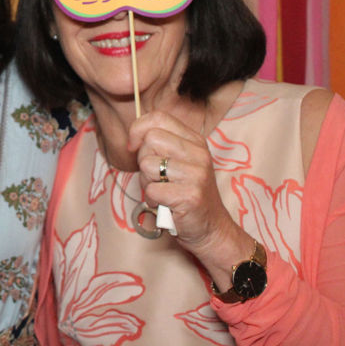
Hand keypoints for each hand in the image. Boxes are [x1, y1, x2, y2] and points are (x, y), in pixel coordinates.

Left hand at [128, 110, 237, 261]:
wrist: (211, 228)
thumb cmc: (187, 194)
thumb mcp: (180, 162)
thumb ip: (161, 146)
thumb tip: (133, 139)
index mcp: (195, 140)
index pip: (159, 117)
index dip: (138, 129)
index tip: (133, 147)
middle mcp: (198, 153)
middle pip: (150, 140)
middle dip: (143, 161)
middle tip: (156, 178)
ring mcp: (196, 174)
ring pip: (148, 166)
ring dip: (147, 183)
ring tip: (163, 192)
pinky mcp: (190, 196)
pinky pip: (151, 190)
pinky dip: (152, 201)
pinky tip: (166, 205)